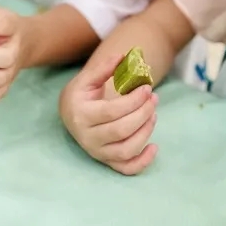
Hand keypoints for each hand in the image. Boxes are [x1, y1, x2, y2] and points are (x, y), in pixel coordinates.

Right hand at [59, 48, 158, 174]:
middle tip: (154, 98)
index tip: (147, 88)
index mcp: (82, 115)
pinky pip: (126, 169)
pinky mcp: (107, 161)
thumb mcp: (88, 79)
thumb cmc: (82, 94)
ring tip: (153, 114)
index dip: (133, 100)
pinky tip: (154, 147)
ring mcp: (98, 152)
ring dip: (145, 132)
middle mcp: (88, 138)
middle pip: (121, 130)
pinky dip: (143, 162)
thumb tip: (124, 56)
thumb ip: (104, 68)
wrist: (71, 114)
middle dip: (143, 113)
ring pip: (126, 150)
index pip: (112, 111)